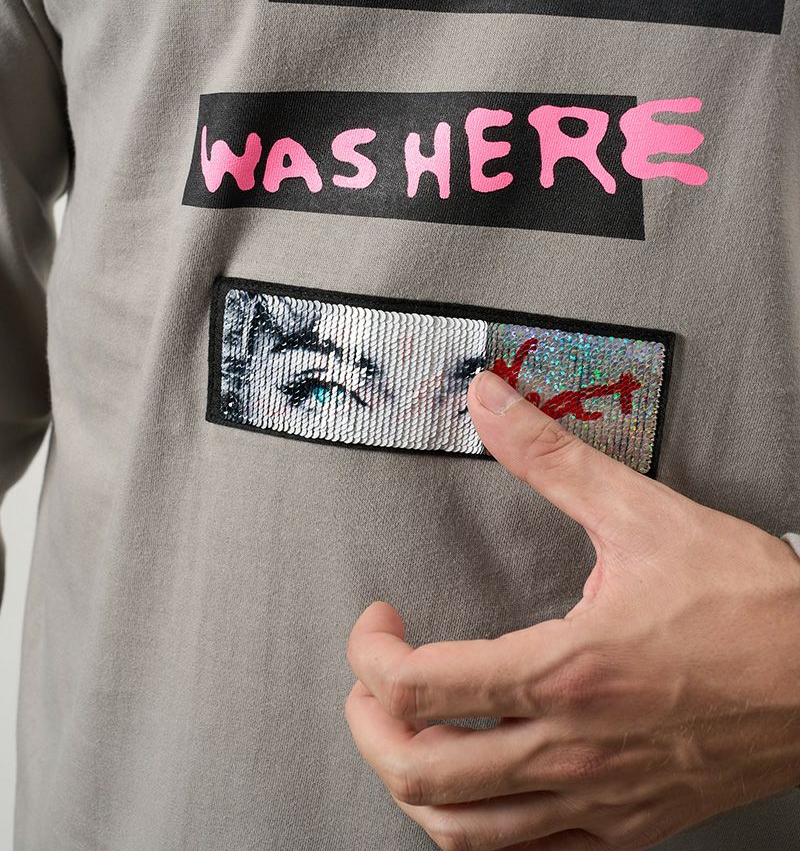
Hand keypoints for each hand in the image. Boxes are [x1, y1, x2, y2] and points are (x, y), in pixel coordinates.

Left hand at [345, 369, 799, 850]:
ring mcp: (599, 799)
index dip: (371, 653)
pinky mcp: (629, 824)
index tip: (380, 622)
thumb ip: (551, 456)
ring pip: (464, 830)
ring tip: (408, 731)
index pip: (419, 686)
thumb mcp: (641, 512)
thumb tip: (492, 402)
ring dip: (412, 781)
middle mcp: (573, 748)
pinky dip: (479, 827)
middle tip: (371, 681)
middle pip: (421, 771)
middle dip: (370, 723)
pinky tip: (480, 789)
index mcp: (566, 671)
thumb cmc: (750, 605)